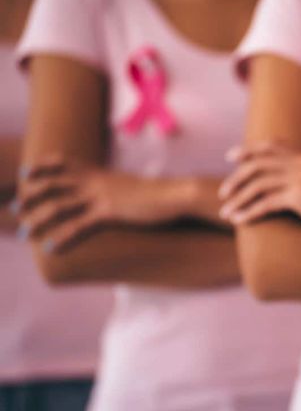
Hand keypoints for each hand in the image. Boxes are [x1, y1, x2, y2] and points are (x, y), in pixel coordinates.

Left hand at [15, 156, 191, 251]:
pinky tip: (51, 248)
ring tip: (25, 234)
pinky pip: (79, 226)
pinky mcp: (109, 212)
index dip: (42, 167)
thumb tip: (110, 194)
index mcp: (100, 172)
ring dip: (38, 220)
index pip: (64, 163)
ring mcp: (101, 196)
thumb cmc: (157, 193)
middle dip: (30, 197)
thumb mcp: (131, 186)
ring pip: (59, 206)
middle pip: (53, 184)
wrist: (175, 194)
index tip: (26, 174)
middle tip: (16, 209)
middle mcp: (95, 181)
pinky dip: (63, 237)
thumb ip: (115, 187)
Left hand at [219, 142, 300, 244]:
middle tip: (223, 192)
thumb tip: (285, 185)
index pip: (271, 146)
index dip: (248, 150)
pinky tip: (238, 221)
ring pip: (258, 184)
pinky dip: (248, 212)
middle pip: (258, 164)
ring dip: (238, 198)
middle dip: (236, 177)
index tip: (231, 157)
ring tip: (225, 211)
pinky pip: (266, 203)